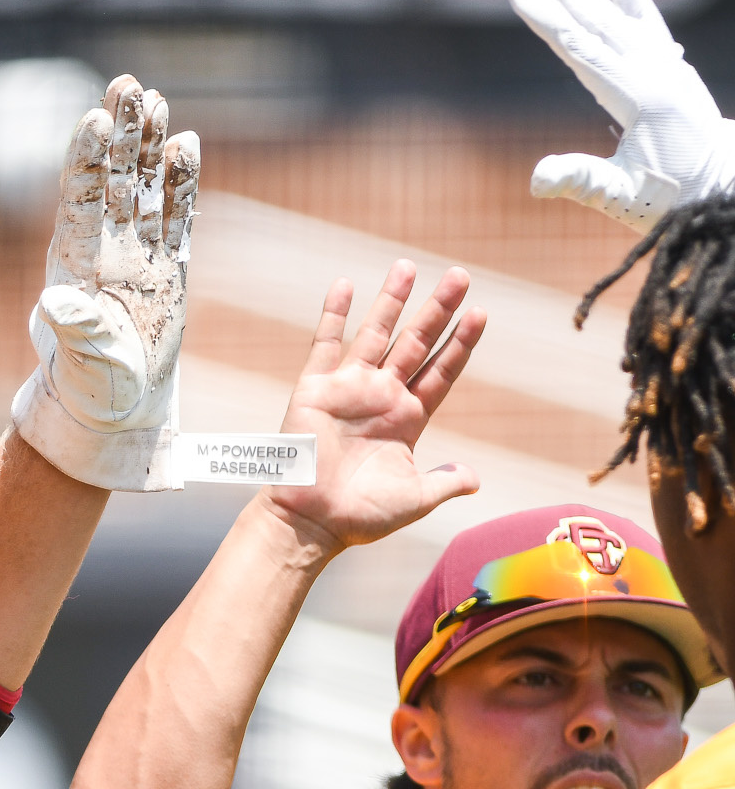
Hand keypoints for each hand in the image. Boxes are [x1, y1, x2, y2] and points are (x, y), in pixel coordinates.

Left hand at [12, 74, 199, 491]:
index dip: (87, 158)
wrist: (116, 409)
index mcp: (77, 264)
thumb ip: (74, 328)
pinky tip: (184, 144)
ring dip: (148, 145)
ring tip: (153, 96)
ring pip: (144, 187)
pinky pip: (177, 215)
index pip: (80, 198)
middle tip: (127, 83)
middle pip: (113, 179)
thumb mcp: (82, 359)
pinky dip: (181, 182)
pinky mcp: (169, 268)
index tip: (93, 116)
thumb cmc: (93, 389)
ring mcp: (138, 254)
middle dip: (120, 133)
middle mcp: (105, 249)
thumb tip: (55, 302)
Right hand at [263, 262, 485, 553]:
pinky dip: (334, 314)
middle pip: (416, 342)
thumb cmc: (360, 517)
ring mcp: (349, 390)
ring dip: (392, 301)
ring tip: (407, 267)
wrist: (310, 521)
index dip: (460, 344)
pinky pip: (325, 344)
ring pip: (376, 335)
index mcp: (407, 419)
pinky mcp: (315, 389)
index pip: (441, 371)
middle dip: (437, 309)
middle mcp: (381, 397)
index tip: (480, 313)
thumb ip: (444, 483)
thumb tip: (474, 478)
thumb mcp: (414, 499)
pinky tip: (345, 285)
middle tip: (459, 275)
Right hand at [510, 0, 734, 230]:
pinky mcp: (662, 55)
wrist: (721, 187)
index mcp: (644, 98)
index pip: (587, 52)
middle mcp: (656, 67)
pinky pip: (638, 8)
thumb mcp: (621, 199)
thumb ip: (581, 183)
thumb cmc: (668, 199)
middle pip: (596, 15)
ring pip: (612, 6)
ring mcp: (662, 58)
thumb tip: (537, 179)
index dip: (550, 22)